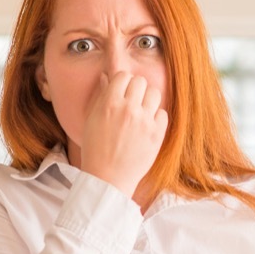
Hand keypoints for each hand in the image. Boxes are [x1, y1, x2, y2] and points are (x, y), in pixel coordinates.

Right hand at [80, 71, 168, 201]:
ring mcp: (145, 122)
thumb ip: (100, 95)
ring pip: (154, 93)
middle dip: (136, 88)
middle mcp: (129, 110)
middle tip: (132, 101)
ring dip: (148, 99)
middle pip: (140, 81)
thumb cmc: (96, 149)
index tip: (122, 91)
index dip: (123, 82)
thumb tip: (106, 76)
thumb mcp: (91, 119)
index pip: (123, 75)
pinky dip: (156, 117)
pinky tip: (148, 125)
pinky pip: (163, 113)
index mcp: (109, 104)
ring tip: (142, 110)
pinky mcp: (157, 134)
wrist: (108, 178)